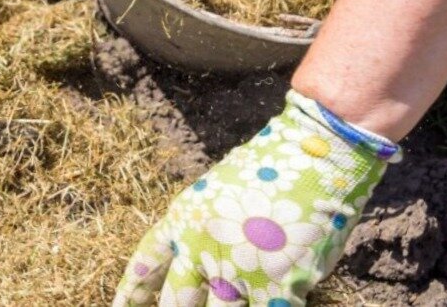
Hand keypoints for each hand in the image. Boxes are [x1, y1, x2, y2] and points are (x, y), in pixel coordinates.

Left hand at [113, 90, 399, 306]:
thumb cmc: (272, 166)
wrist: (314, 154)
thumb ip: (206, 227)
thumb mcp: (219, 191)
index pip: (148, 263)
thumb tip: (206, 263)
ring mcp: (237, 270)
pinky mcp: (277, 286)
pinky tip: (268, 306)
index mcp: (182, 220)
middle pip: (175, 300)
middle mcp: (200, 249)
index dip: (133, 291)